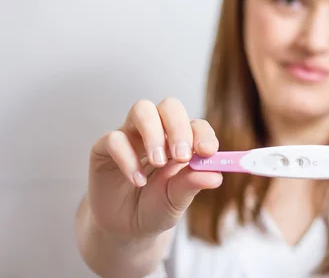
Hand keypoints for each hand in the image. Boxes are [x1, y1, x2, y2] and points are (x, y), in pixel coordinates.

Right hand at [87, 98, 221, 239]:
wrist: (125, 228)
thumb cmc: (157, 207)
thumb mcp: (177, 200)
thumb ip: (193, 184)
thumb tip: (217, 176)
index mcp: (182, 141)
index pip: (196, 125)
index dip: (203, 134)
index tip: (208, 151)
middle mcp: (158, 132)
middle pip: (170, 106)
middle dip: (178, 127)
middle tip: (181, 156)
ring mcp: (131, 136)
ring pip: (142, 109)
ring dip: (153, 133)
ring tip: (159, 162)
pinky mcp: (105, 148)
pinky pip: (114, 138)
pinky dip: (128, 158)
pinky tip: (137, 181)